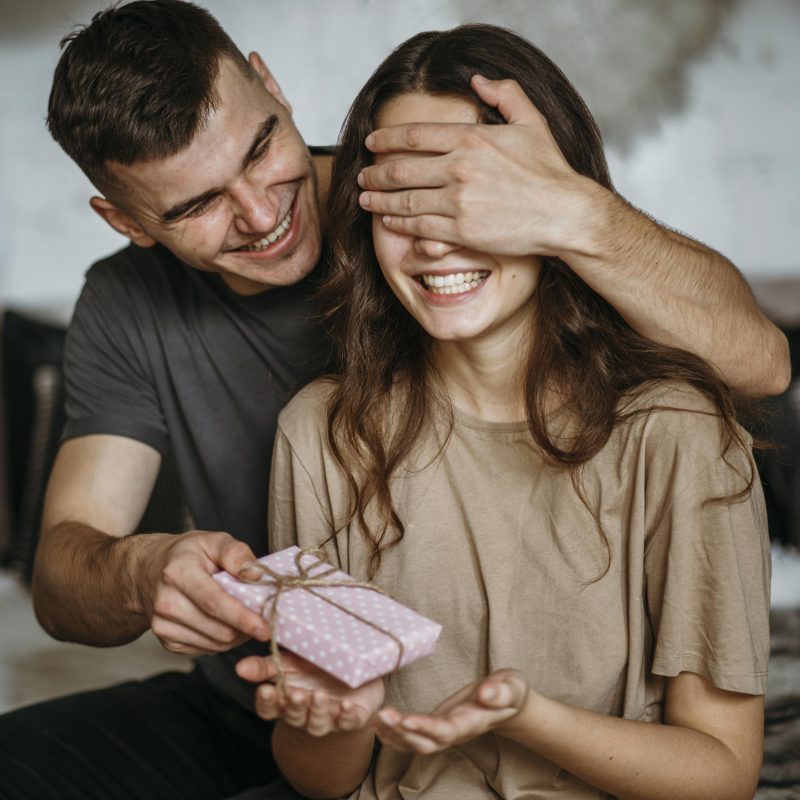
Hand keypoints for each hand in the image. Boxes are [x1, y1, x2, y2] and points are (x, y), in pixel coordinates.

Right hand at [137, 530, 270, 654]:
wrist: (149, 571)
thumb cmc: (187, 554)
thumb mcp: (213, 541)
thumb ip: (237, 553)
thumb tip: (256, 575)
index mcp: (178, 573)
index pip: (214, 602)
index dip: (242, 618)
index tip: (265, 628)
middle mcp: (166, 602)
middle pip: (218, 629)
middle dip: (246, 627)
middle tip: (262, 615)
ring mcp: (163, 625)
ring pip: (216, 644)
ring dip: (237, 635)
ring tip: (244, 616)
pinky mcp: (167, 642)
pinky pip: (207, 650)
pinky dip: (223, 640)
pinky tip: (224, 622)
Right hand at [237, 651, 384, 736]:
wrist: (357, 668)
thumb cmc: (317, 665)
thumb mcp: (290, 661)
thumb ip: (266, 666)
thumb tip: (239, 667)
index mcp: (287, 700)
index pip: (270, 709)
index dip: (267, 702)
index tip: (265, 689)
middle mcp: (305, 713)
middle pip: (294, 718)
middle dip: (294, 707)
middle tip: (296, 694)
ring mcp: (329, 718)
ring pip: (317, 725)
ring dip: (317, 711)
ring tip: (319, 695)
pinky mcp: (353, 718)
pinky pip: (349, 722)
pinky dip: (347, 715)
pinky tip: (346, 705)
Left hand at [358, 75, 595, 258]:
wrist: (564, 214)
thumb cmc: (550, 171)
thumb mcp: (532, 122)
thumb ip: (505, 94)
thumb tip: (478, 80)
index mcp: (471, 138)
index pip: (415, 135)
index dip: (387, 139)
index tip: (371, 143)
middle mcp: (459, 168)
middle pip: (401, 169)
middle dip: (375, 174)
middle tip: (362, 176)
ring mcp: (458, 202)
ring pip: (405, 200)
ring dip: (380, 200)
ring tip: (366, 200)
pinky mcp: (461, 231)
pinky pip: (419, 226)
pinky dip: (400, 223)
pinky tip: (389, 221)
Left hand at [373, 668, 527, 753]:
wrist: (508, 702)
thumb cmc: (509, 692)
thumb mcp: (511, 687)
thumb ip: (501, 692)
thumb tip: (485, 694)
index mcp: (472, 723)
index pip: (447, 730)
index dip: (426, 728)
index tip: (407, 719)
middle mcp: (456, 733)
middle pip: (426, 742)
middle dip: (402, 733)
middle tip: (382, 716)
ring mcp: (446, 733)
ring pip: (417, 743)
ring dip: (394, 734)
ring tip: (376, 720)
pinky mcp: (437, 727)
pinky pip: (413, 738)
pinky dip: (394, 735)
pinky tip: (378, 726)